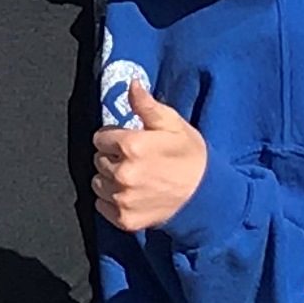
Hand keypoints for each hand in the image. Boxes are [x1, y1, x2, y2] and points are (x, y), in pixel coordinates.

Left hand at [92, 84, 209, 231]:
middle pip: (98, 160)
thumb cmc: (190, 156)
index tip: (130, 142)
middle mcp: (122, 174)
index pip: (100, 138)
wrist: (206, 195)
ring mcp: (122, 199)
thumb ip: (146, 104)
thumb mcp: (172, 124)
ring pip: (97, 183)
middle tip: (136, 161)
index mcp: (131, 146)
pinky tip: (133, 195)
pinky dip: (112, 201)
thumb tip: (131, 83)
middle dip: (113, 158)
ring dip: (110, 180)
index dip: (114, 138)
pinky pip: (102, 206)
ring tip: (134, 178)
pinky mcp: (124, 219)